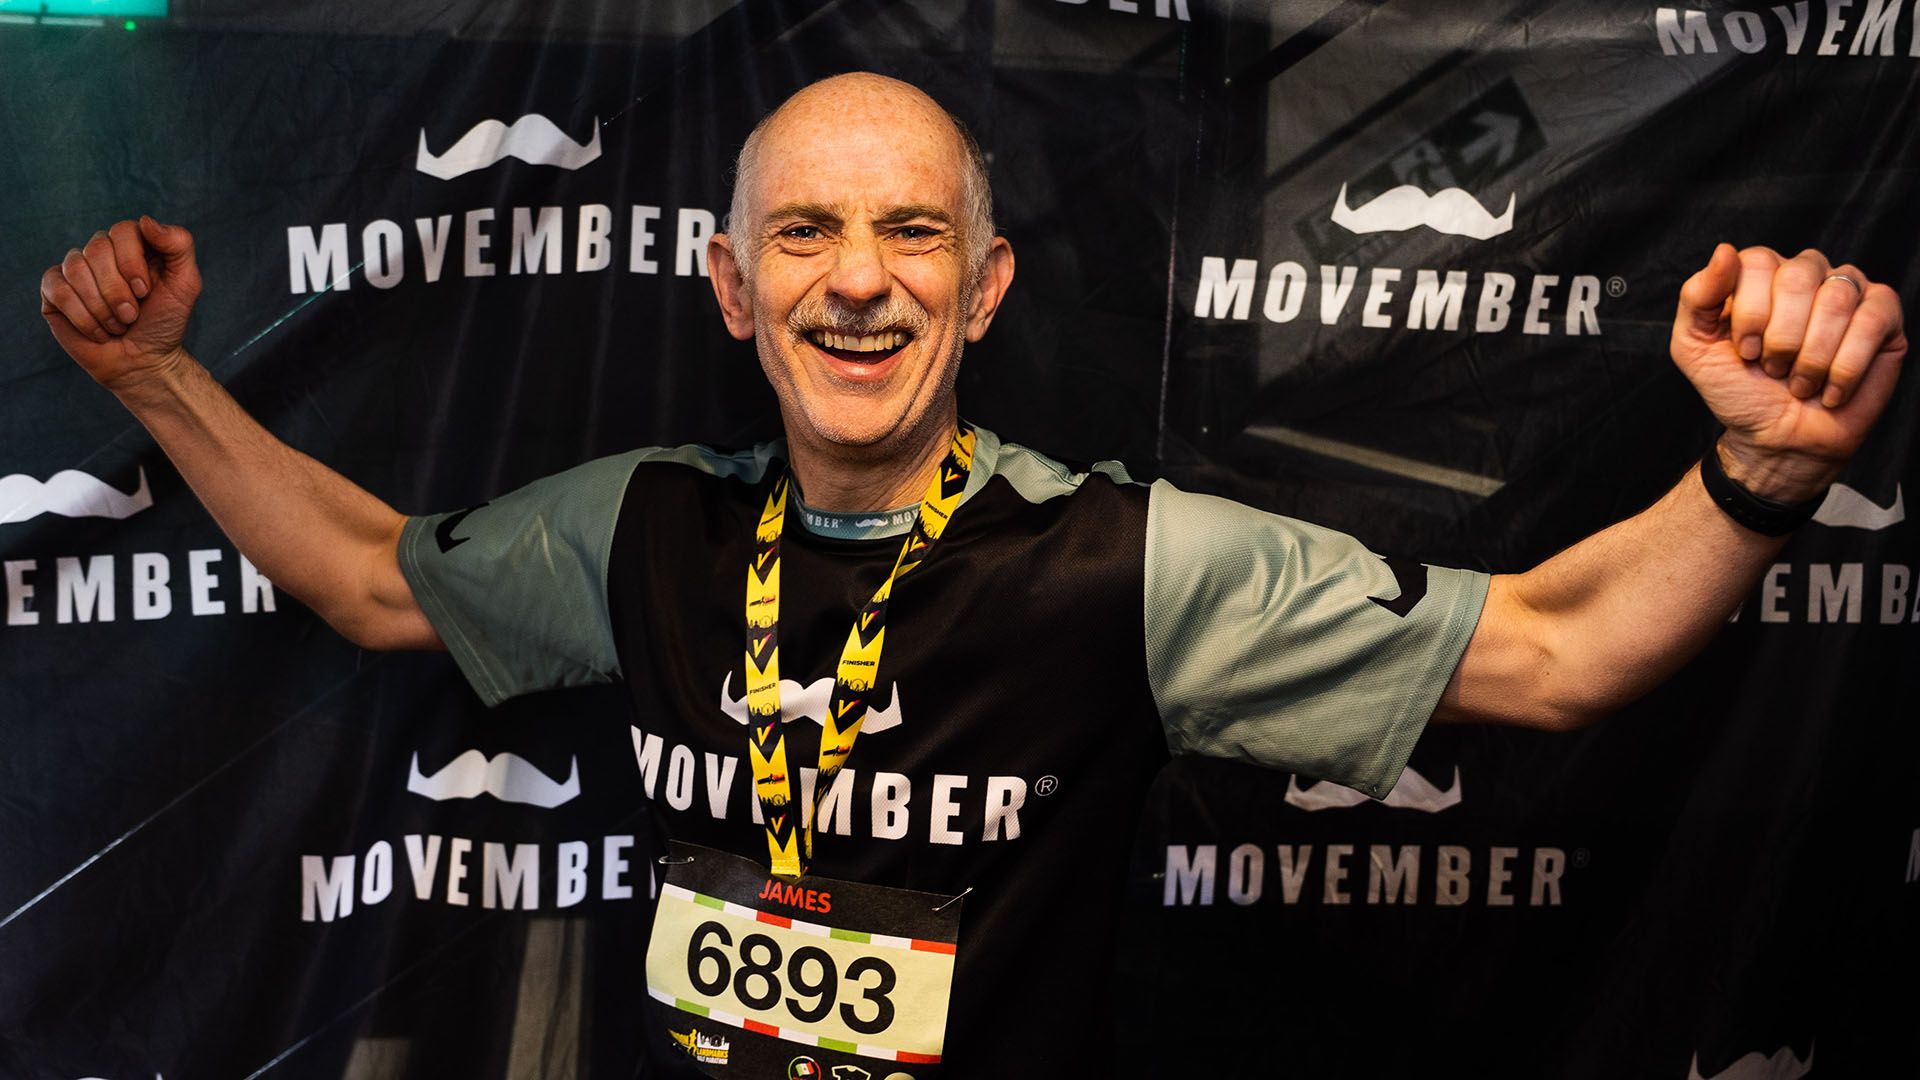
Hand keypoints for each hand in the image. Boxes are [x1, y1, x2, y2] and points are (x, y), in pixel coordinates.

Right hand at [39, 216, 202, 390]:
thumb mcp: (186, 284)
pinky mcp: (53, 290)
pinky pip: (58, 289)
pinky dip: (82, 316)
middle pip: (97, 249)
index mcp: (133, 245)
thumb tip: (144, 220)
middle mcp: (102, 252)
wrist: (144, 361)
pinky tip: (98, 331)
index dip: (131, 262)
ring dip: (101, 307)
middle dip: (117, 291)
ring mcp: (75, 269)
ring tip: (118, 324)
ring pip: (75, 269)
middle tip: (132, 315)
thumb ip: (179, 245)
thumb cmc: (165, 322)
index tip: (145, 291)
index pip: (123, 230)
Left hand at [1670, 244, 1905, 501]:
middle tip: (1774, 368)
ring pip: (1836, 299)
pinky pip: (1873, 319)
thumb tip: (1724, 249)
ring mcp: (1848, 290)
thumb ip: (1697, 298)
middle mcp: (1806, 273)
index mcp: (1760, 274)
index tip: (1745, 352)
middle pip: (1799, 275)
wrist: (1777, 439)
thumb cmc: (1738, 391)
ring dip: (1812, 357)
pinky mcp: (1884, 315)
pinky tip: (1830, 389)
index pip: (1758, 261)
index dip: (1751, 313)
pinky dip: (1846, 366)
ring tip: (1800, 383)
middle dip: (1781, 336)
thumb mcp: (1694, 348)